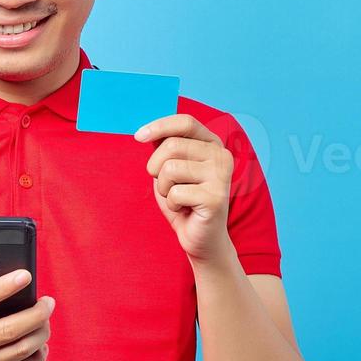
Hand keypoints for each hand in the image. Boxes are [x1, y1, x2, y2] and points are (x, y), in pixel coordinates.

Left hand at [134, 113, 236, 263]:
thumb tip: (147, 131)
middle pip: (172, 145)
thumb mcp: (170, 169)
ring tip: (177, 197)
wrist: (202, 238)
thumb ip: (165, 148)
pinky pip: (175, 193)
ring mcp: (221, 176)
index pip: (185, 122)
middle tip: (165, 184)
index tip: (138, 136)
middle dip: (156, 167)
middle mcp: (221, 156)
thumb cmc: (184, 201)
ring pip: (170, 168)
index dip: (159, 126)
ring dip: (163, 187)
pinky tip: (184, 209)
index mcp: (212, 144)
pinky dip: (171, 203)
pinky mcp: (216, 198)